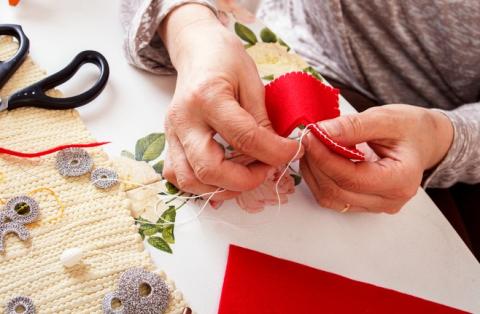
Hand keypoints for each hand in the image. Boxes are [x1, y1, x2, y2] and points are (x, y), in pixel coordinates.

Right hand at [159, 4, 298, 198]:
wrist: (196, 50)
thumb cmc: (225, 59)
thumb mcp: (252, 82)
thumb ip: (262, 121)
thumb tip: (278, 153)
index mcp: (207, 97)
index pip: (244, 138)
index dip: (275, 152)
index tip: (293, 152)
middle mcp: (184, 119)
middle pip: (209, 169)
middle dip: (245, 180)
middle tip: (267, 170)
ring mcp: (172, 132)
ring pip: (188, 180)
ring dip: (222, 188)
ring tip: (246, 175)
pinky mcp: (169, 140)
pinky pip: (177, 175)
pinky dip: (200, 185)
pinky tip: (222, 175)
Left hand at [300, 104, 453, 212]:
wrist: (424, 140)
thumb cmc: (411, 128)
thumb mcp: (386, 118)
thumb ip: (353, 126)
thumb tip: (322, 132)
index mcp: (401, 179)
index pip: (351, 178)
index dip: (324, 158)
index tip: (310, 137)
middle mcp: (389, 200)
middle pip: (337, 191)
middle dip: (316, 164)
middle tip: (306, 139)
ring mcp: (376, 206)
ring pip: (331, 198)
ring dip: (314, 173)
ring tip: (311, 147)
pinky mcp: (364, 204)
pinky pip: (333, 198)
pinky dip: (320, 179)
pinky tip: (318, 159)